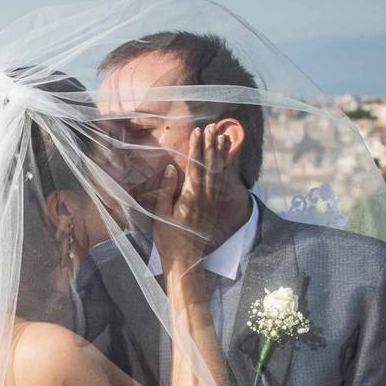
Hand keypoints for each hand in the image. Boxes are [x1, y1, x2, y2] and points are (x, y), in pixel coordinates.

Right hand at [153, 124, 229, 271]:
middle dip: (210, 145)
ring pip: (218, 172)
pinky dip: (223, 168)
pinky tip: (224, 159)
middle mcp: (204, 197)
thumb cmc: (168, 238)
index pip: (195, 166)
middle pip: (210, 166)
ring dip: (220, 154)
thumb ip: (167, 191)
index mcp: (190, 197)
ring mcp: (211, 202)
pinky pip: (221, 182)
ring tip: (223, 137)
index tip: (197, 132)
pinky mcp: (214, 206)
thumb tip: (172, 169)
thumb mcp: (161, 214)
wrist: (185, 259)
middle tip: (212, 127)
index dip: (196, 148)